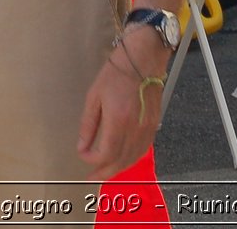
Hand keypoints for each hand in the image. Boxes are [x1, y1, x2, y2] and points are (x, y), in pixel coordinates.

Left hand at [77, 30, 169, 181]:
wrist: (143, 58)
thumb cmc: (116, 73)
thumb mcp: (94, 96)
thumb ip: (88, 124)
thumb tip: (82, 146)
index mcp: (118, 121)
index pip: (105, 154)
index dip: (92, 160)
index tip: (83, 155)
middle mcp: (135, 128)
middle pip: (120, 161)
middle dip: (104, 171)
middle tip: (92, 177)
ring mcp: (147, 127)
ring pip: (133, 158)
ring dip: (119, 168)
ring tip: (106, 171)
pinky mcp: (154, 124)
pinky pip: (143, 149)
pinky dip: (132, 158)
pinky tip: (124, 159)